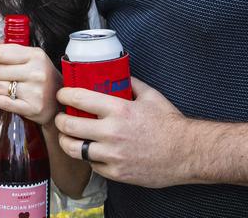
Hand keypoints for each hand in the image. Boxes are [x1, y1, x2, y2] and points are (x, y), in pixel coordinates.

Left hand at [0, 40, 61, 125]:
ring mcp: (35, 91)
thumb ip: (0, 48)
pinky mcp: (31, 108)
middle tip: (4, 76)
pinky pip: (0, 102)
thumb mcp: (26, 56)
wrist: (58, 102)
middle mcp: (37, 72)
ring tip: (6, 87)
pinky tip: (3, 97)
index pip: (0, 53)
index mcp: (36, 55)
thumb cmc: (38, 75)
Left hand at [54, 77, 193, 188]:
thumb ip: (130, 83)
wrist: (187, 153)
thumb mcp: (150, 95)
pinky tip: (91, 151)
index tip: (62, 94)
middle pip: (70, 125)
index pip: (79, 98)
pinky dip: (89, 158)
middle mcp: (112, 132)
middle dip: (60, 120)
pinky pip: (92, 165)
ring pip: (75, 149)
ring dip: (67, 141)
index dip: (64, 95)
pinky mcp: (117, 173)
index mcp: (119, 109)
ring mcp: (113, 155)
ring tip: (67, 137)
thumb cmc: (169, 124)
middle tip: (61, 118)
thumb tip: (117, 74)